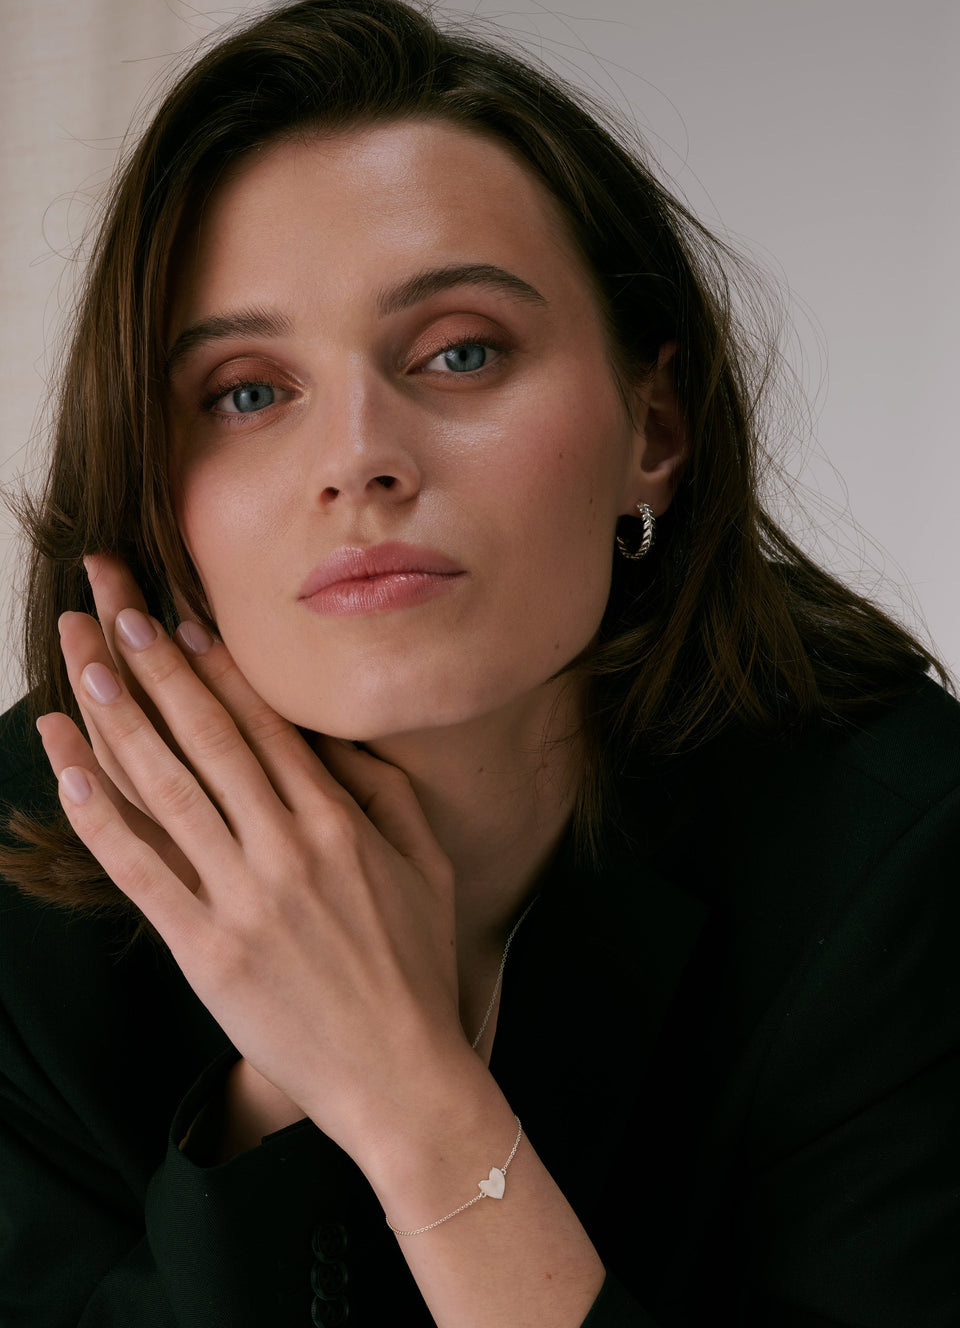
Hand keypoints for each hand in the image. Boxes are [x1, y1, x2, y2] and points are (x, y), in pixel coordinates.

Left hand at [40, 555, 469, 1164]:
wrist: (402, 1075)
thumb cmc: (416, 968)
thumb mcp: (429, 866)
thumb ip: (387, 793)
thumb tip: (337, 741)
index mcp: (340, 822)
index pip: (265, 724)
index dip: (215, 666)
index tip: (178, 617)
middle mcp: (288, 847)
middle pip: (207, 737)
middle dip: (153, 665)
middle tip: (111, 607)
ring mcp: (243, 897)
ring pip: (166, 789)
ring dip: (117, 720)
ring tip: (80, 664)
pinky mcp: (205, 950)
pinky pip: (140, 872)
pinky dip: (98, 817)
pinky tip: (67, 771)